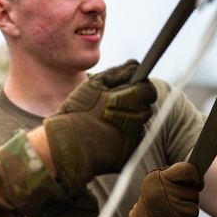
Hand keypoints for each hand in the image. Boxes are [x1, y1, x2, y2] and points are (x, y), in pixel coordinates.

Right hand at [43, 59, 157, 191]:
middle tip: (112, 107)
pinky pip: (132, 140)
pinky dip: (122, 135)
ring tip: (106, 122)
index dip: (140, 88)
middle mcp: (137, 118)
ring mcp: (134, 137)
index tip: (129, 90)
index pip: (149, 90)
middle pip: (145, 107)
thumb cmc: (77, 113)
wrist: (67, 146)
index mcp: (130, 99)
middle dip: (133, 105)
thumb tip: (135, 65)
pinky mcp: (129, 152)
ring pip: (138, 124)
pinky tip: (105, 135)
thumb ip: (116, 73)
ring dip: (128, 120)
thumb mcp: (92, 86)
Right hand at [117, 162, 202, 216]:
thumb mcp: (154, 187)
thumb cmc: (149, 209)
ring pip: (194, 210)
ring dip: (186, 216)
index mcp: (157, 178)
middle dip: (187, 201)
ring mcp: (172, 209)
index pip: (188, 170)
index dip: (195, 177)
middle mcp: (164, 191)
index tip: (195, 184)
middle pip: (193, 193)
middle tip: (170, 207)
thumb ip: (174, 180)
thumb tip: (197, 177)